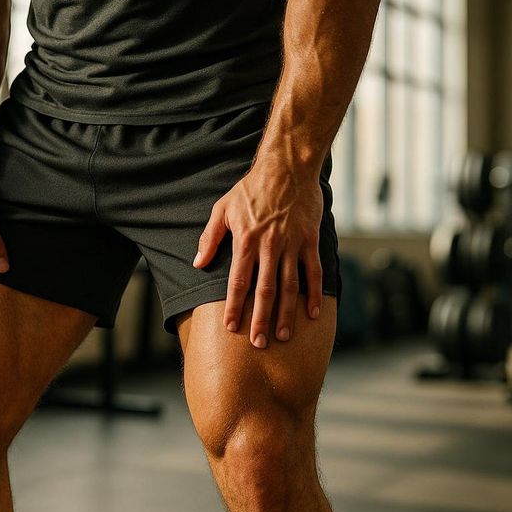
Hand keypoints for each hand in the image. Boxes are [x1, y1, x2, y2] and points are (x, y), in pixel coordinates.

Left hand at [193, 162, 322, 347]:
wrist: (286, 167)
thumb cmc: (250, 189)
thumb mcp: (222, 209)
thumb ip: (210, 237)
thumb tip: (198, 263)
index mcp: (245, 240)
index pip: (238, 281)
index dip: (234, 305)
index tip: (231, 326)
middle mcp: (268, 246)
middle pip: (264, 290)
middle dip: (260, 319)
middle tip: (259, 343)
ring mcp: (291, 244)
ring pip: (289, 286)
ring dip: (286, 313)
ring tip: (282, 335)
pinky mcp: (309, 240)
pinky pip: (313, 271)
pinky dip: (313, 293)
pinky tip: (312, 313)